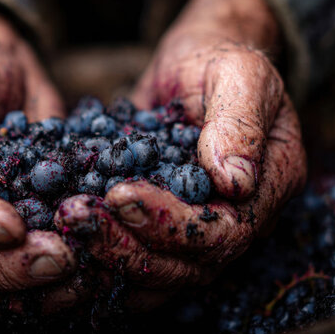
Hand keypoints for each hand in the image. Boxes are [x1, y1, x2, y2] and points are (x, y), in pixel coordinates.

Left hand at [57, 0, 305, 305]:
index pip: (222, 234)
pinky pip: (135, 257)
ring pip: (157, 273)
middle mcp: (236, 221)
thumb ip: (240, 123)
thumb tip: (234, 182)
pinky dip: (101, 257)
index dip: (169, 224)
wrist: (193, 63)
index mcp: (267, 189)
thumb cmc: (218, 60)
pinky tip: (68, 236)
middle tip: (76, 215)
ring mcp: (196, 228)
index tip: (118, 194)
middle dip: (128, 246)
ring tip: (67, 224)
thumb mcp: (238, 73)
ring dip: (109, 258)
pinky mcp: (160, 226)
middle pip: (186, 266)